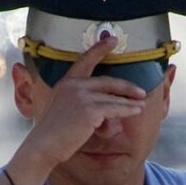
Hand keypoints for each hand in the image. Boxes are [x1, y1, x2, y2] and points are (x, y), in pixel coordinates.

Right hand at [23, 34, 146, 166]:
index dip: (100, 49)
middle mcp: (74, 85)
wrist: (44, 145)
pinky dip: (127, 110)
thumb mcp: (66, 111)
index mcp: (66, 82)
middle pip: (107, 82)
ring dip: (129, 102)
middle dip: (126, 86)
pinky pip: (114, 109)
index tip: (113, 39)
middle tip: (140, 91)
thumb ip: (84, 105)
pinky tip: (136, 110)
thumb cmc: (55, 134)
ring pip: (112, 98)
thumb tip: (105, 113)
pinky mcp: (90, 110)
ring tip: (141, 105)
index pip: (85, 61)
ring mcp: (82, 96)